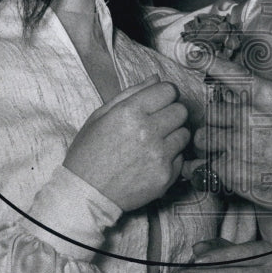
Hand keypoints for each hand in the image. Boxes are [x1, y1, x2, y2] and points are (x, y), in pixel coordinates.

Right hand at [63, 76, 189, 210]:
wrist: (86, 193)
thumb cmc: (89, 153)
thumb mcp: (100, 116)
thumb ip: (131, 94)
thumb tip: (156, 78)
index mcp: (130, 112)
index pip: (169, 90)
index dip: (164, 95)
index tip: (157, 103)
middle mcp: (148, 132)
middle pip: (181, 110)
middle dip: (171, 113)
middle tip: (156, 124)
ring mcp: (159, 155)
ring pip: (185, 133)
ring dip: (173, 136)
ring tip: (154, 143)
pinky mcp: (166, 176)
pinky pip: (182, 158)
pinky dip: (171, 158)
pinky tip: (152, 161)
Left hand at [183, 55, 271, 217]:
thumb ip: (262, 102)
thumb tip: (233, 97)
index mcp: (268, 96)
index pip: (230, 73)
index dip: (208, 61)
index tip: (192, 52)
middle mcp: (250, 116)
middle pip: (210, 112)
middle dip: (216, 124)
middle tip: (230, 137)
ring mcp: (240, 144)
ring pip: (203, 139)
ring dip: (211, 147)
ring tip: (229, 156)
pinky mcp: (234, 172)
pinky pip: (205, 167)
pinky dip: (211, 172)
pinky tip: (230, 175)